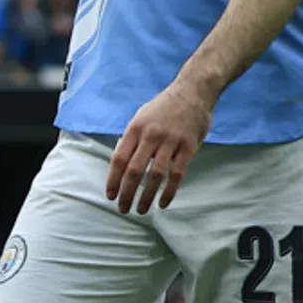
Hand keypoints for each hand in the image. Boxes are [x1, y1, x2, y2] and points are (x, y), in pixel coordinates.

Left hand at [105, 80, 214, 213]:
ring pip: (155, 175)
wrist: (192, 92)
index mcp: (135, 128)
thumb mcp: (141, 117)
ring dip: (146, 196)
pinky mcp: (188, 147)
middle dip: (127, 193)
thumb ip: (132, 139)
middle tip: (123, 209)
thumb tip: (121, 163)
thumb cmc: (163, 107)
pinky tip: (163, 203)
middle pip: (135, 170)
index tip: (110, 195)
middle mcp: (150, 135)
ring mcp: (170, 141)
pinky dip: (169, 191)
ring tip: (141, 210)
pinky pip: (177, 174)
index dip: (113, 179)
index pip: (119, 159)